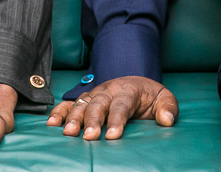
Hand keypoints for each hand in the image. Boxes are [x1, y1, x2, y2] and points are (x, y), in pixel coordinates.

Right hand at [47, 75, 177, 139]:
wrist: (134, 83)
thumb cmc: (148, 96)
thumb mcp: (163, 97)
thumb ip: (168, 107)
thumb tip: (167, 120)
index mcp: (128, 90)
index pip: (122, 104)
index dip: (117, 120)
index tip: (113, 136)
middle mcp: (108, 90)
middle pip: (98, 104)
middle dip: (93, 120)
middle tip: (89, 137)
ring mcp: (94, 94)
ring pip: (81, 103)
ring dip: (73, 117)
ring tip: (68, 133)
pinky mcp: (85, 100)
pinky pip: (69, 104)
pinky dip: (59, 112)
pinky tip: (52, 124)